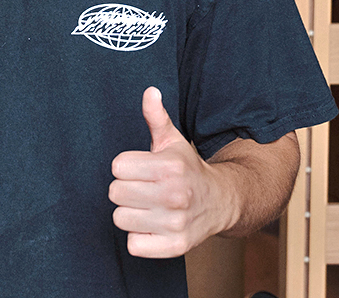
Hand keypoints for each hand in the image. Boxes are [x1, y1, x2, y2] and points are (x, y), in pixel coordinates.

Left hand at [109, 86, 232, 257]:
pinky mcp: (175, 247)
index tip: (141, 170)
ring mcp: (176, 223)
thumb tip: (149, 91)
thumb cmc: (188, 169)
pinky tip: (153, 226)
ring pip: (121, 219)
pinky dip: (140, 238)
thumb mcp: (173, 141)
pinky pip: (134, 245)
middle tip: (143, 189)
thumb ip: (156, 118)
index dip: (126, 167)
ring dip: (131, 214)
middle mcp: (174, 195)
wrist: (222, 202)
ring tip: (148, 208)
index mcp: (170, 166)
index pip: (117, 166)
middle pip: (115, 193)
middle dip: (125, 190)